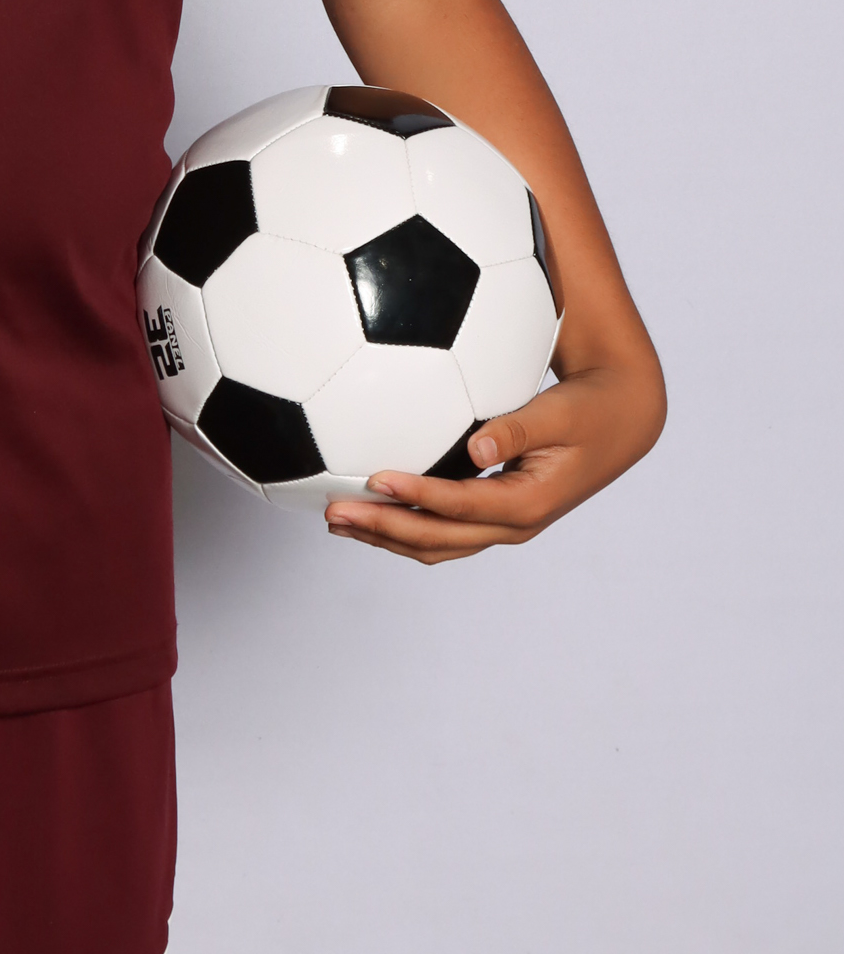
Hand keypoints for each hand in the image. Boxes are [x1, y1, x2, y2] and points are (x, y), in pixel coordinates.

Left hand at [322, 359, 663, 563]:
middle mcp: (513, 523)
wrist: (619, 421)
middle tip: (333, 511)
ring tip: (338, 520)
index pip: (460, 505)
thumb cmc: (589, 410)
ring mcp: (503, 523)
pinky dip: (405, 524)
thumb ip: (519, 428)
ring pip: (436, 543)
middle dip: (383, 529)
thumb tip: (478, 446)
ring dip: (386, 534)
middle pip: (437, 538)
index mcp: (529, 503)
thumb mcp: (560, 414)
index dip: (415, 496)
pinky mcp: (495, 513)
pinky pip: (444, 529)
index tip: (374, 477)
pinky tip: (373, 506)